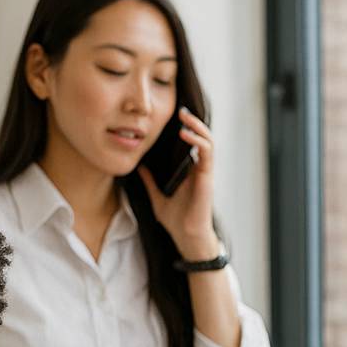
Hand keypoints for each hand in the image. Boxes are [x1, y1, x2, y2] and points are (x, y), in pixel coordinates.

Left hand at [138, 106, 218, 261]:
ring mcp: (205, 172)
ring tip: (185, 117)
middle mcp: (199, 169)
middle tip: (181, 110)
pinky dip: (198, 141)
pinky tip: (186, 134)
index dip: (186, 129)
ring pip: (207, 141)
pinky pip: (206, 153)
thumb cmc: (176, 220)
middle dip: (193, 123)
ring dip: (197, 127)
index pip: (192, 144)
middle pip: (202, 138)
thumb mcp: (157, 196)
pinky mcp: (207, 177)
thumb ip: (150, 181)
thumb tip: (139, 167)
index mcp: (189, 171)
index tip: (174, 117)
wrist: (186, 236)